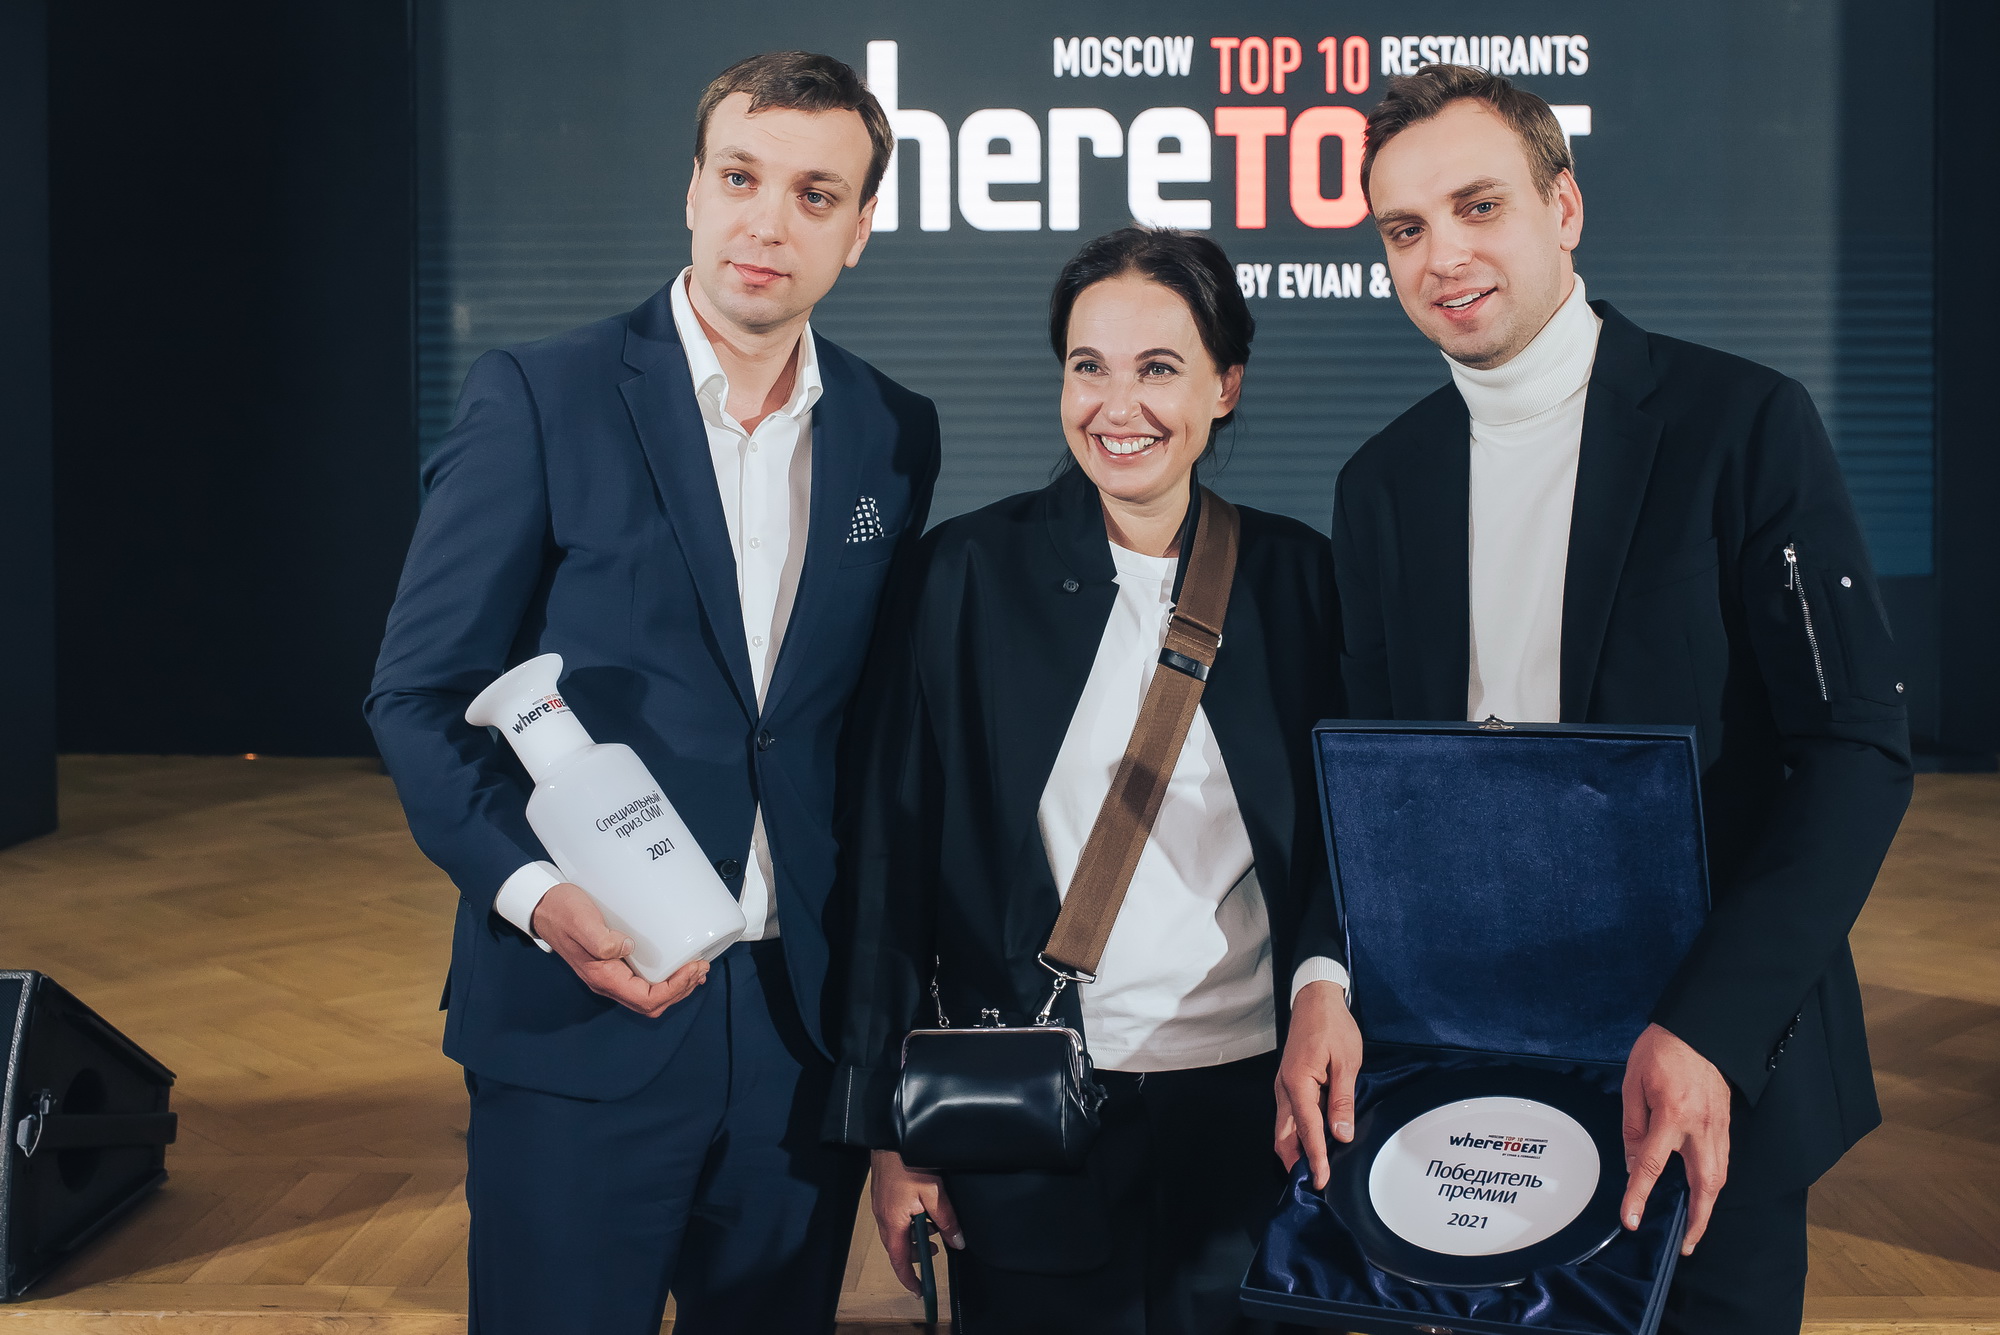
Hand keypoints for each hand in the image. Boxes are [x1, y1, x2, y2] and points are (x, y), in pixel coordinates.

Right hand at [531, 881, 708, 1017]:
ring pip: (650, 996)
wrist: (544, 906)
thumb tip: (627, 947)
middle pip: (652, 1004)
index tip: (693, 967)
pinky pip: (645, 982)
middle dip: (681, 990)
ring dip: (677, 987)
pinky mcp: (615, 963)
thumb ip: (600, 939)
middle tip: (702, 967)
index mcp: (604, 978)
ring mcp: (612, 975)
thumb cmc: (562, 911)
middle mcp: (609, 982)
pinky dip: (667, 978)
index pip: (646, 1000)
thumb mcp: (580, 921)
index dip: (675, 990)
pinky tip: (678, 963)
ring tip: (697, 969)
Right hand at [869, 1149, 962, 1293]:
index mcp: (894, 1222)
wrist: (891, 1135)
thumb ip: (946, 1219)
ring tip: (933, 1228)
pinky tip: (922, 1209)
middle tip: (935, 1252)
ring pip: (897, 1232)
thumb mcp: (934, 1192)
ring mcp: (881, 1206)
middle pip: (898, 1248)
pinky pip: (895, 1218)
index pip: (899, 1260)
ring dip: (914, 1236)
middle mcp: (884, 1217)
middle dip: (915, 1255)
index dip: (909, 1278)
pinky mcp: (883, 1195)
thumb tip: (958, 1242)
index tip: (919, 1290)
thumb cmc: (910, 1162)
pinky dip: (909, 1222)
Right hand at [1275, 980, 1363, 1189]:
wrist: (1315, 999)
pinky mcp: (1289, 1083)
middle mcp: (1284, 1088)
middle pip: (1284, 1135)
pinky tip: (1311, 1143)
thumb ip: (1342, 1100)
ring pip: (1283, 1128)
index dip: (1316, 1158)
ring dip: (1294, 1151)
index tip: (1322, 1181)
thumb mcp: (1346, 1062)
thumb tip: (1340, 1134)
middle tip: (1312, 1186)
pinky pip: (1289, 1116)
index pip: (1307, 1130)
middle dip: (1295, 1163)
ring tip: (1312, 1171)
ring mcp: (1283, 1086)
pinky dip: (1297, 1135)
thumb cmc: (1332, 1026)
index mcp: (1298, 1083)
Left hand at [1621, 1022, 1730, 1253]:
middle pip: (1704, 1185)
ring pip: (1718, 1176)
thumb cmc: (1661, 1050)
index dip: (1639, 1196)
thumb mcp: (1633, 1082)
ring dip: (1708, 1205)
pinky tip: (1702, 1192)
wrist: (1700, 1029)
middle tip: (1686, 1244)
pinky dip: (1713, 1183)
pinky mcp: (1726, 1124)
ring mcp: (1718, 1127)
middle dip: (1698, 1220)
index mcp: (1672, 1115)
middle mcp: (1701, 1127)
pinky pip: (1722, 1161)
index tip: (1631, 1220)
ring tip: (1695, 1227)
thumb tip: (1633, 1161)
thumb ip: (1632, 1125)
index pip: (1651, 1165)